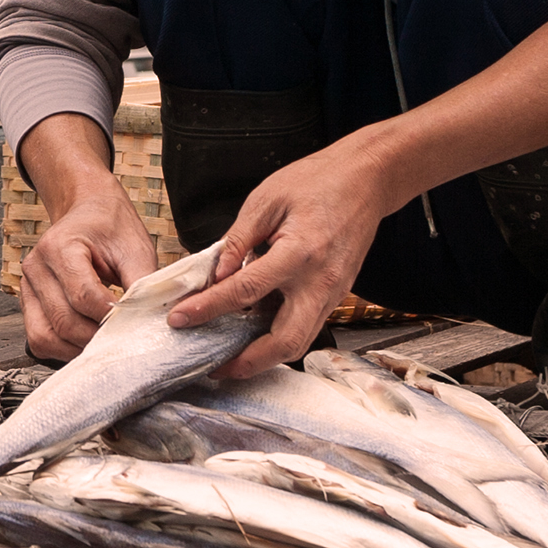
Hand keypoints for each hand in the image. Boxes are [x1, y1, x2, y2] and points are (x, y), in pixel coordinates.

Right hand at [20, 189, 156, 360]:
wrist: (90, 214)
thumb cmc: (110, 228)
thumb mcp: (135, 249)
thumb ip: (142, 284)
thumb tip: (149, 319)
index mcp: (59, 246)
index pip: (83, 296)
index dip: (109, 316)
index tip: (131, 324)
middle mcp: (37, 267)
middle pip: (64, 321)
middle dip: (96, 338)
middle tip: (122, 340)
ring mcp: (28, 287)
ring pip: (46, 336)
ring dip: (76, 349)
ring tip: (103, 343)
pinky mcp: (29, 303)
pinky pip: (39, 338)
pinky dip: (62, 348)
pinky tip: (84, 341)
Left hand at [168, 142, 396, 376]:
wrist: (366, 180)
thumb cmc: (317, 182)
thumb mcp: (267, 200)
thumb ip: (238, 240)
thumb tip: (214, 275)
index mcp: (298, 253)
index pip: (245, 291)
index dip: (208, 308)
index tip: (181, 318)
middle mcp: (320, 282)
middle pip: (285, 342)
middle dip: (247, 362)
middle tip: (215, 368)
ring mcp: (333, 293)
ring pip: (300, 343)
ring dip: (265, 358)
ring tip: (231, 358)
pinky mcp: (336, 295)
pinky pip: (306, 327)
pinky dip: (279, 338)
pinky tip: (255, 334)